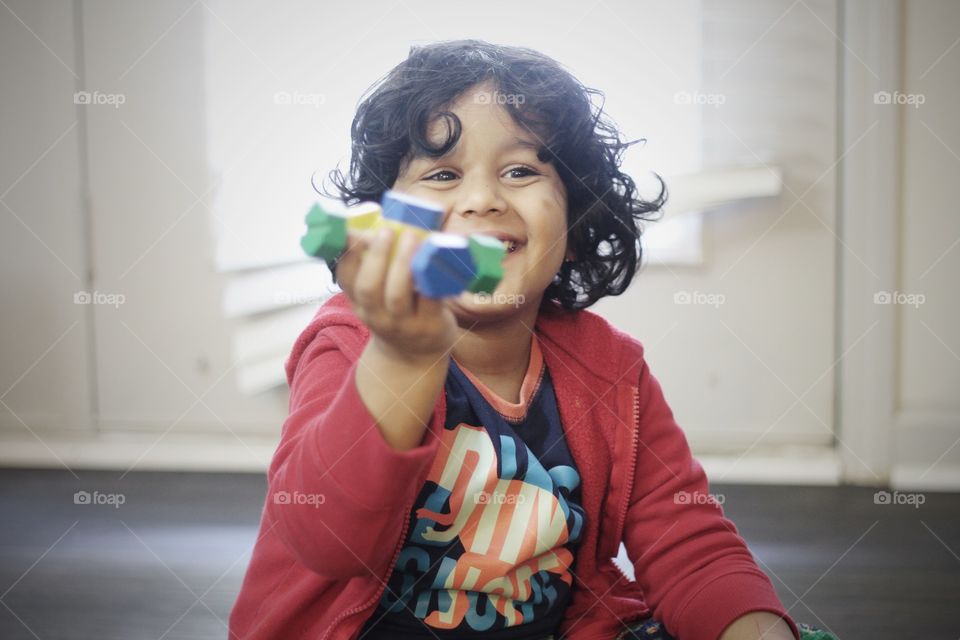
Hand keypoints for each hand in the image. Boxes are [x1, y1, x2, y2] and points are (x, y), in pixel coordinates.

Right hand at [334, 225, 457, 362]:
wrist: (416, 354)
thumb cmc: (397, 311)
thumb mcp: (378, 295)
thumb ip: (375, 264)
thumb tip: (377, 221)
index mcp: (360, 301)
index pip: (345, 277)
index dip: (347, 254)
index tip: (353, 231)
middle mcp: (376, 315)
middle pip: (368, 288)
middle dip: (376, 257)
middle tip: (387, 230)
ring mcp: (403, 324)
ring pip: (397, 296)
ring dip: (402, 264)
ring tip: (412, 238)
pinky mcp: (429, 326)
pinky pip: (429, 301)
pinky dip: (430, 280)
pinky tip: (434, 260)